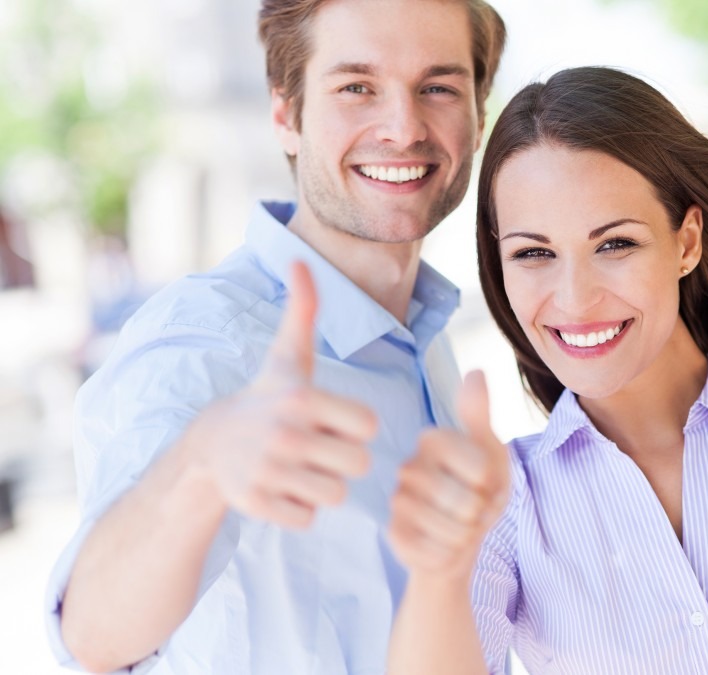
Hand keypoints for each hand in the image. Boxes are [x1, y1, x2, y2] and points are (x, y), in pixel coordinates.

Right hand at [185, 261, 376, 527]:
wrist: (209, 445)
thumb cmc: (267, 398)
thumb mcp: (288, 356)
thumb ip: (304, 310)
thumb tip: (299, 258)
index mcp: (302, 398)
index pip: (370, 428)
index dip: (355, 426)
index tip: (330, 419)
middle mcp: (284, 435)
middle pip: (358, 466)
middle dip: (342, 460)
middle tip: (315, 448)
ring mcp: (267, 472)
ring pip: (335, 496)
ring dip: (322, 486)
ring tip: (299, 467)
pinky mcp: (254, 505)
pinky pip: (307, 519)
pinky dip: (298, 509)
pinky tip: (281, 488)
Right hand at [388, 371, 509, 579]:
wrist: (456, 539)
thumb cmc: (478, 490)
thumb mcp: (489, 451)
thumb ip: (480, 415)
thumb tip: (475, 372)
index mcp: (433, 439)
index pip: (480, 469)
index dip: (493, 485)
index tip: (484, 483)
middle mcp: (409, 466)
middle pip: (466, 502)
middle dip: (481, 515)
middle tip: (473, 510)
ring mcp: (398, 502)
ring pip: (453, 531)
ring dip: (468, 537)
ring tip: (460, 527)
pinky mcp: (394, 535)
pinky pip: (438, 553)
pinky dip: (451, 555)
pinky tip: (443, 545)